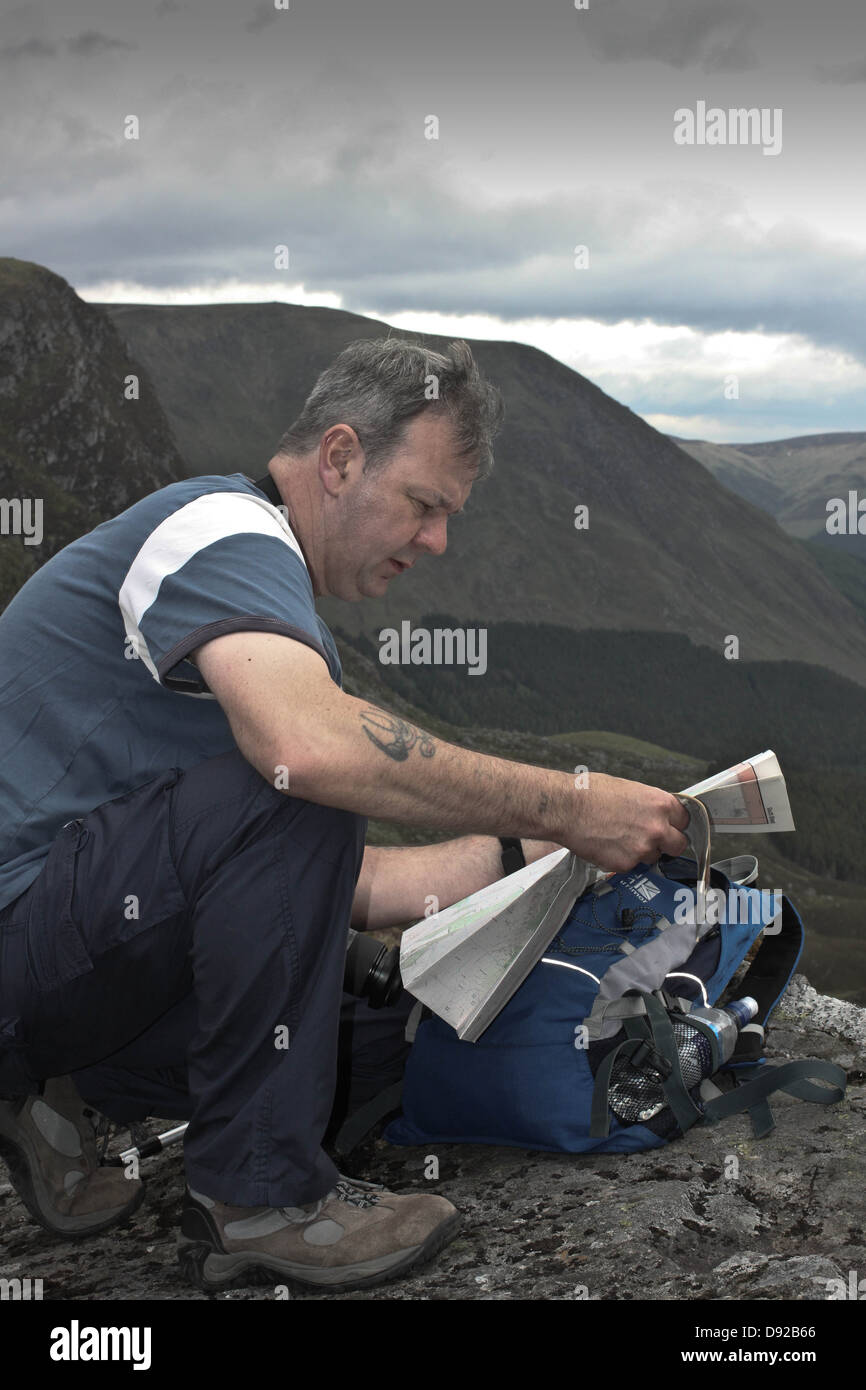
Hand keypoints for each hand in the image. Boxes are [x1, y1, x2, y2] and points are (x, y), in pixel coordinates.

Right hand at [560, 772, 689, 873]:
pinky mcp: (626, 864)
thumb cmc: (590, 792)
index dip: (674, 823)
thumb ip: (648, 805)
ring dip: (642, 852)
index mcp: (660, 804)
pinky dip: (622, 859)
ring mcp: (643, 849)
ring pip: (653, 857)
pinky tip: (607, 846)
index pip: (684, 820)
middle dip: (668, 843)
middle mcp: (657, 828)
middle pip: (679, 844)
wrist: (566, 808)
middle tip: (652, 839)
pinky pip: (631, 865)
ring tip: (619, 839)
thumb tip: (654, 814)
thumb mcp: (629, 789)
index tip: (668, 825)